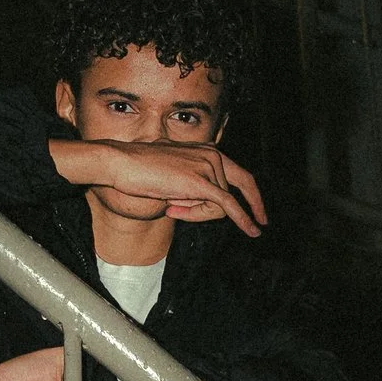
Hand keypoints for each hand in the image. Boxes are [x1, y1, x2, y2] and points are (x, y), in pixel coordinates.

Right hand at [51, 137, 266, 233]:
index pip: (238, 176)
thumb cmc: (139, 171)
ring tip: (170, 203)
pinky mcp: (201, 182)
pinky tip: (252, 231)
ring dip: (197, 214)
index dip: (253, 195)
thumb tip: (202, 207)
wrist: (121, 164)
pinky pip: (227, 206)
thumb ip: (192, 189)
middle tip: (257, 227)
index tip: (260, 213)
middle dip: (220, 211)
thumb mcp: (172, 178)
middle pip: (229, 194)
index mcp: (206, 150)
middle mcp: (212, 154)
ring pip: (219, 205)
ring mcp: (207, 166)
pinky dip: (242, 220)